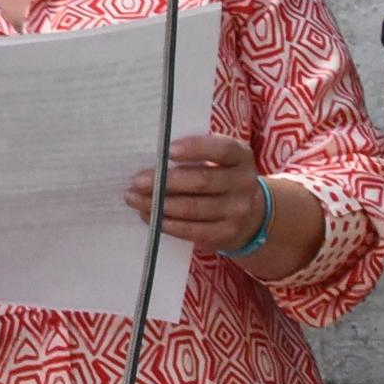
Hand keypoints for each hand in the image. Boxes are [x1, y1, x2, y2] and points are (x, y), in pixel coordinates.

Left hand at [124, 134, 268, 251]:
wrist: (249, 215)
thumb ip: (196, 153)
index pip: (221, 150)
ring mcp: (237, 211)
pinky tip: (149, 216)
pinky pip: (192, 230)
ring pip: (193, 208)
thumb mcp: (218, 160)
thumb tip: (154, 155)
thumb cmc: (220, 176)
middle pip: (202, 181)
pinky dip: (166, 223)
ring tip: (134, 199)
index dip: (195, 149)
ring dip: (159, 205)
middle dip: (166, 182)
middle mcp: (244, 183)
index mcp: (241, 157)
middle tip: (137, 181)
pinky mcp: (226, 234)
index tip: (167, 151)